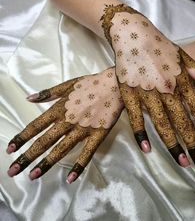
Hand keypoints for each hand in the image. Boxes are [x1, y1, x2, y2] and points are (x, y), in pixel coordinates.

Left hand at [6, 68, 123, 182]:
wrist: (114, 86)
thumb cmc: (91, 84)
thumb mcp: (67, 85)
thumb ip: (48, 93)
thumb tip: (29, 98)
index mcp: (59, 109)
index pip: (36, 126)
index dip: (22, 138)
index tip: (10, 150)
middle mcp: (67, 121)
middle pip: (44, 141)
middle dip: (27, 156)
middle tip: (13, 171)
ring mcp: (82, 130)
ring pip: (61, 149)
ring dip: (46, 163)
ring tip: (32, 176)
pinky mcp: (97, 136)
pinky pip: (87, 153)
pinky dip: (79, 166)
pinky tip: (70, 178)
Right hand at [101, 4, 194, 172]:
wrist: (132, 35)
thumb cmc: (159, 46)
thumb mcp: (184, 55)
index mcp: (181, 81)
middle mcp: (167, 90)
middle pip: (183, 123)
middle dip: (194, 146)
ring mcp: (146, 94)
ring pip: (162, 124)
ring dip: (173, 145)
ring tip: (182, 162)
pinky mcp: (129, 94)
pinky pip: (135, 118)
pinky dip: (141, 134)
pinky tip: (147, 149)